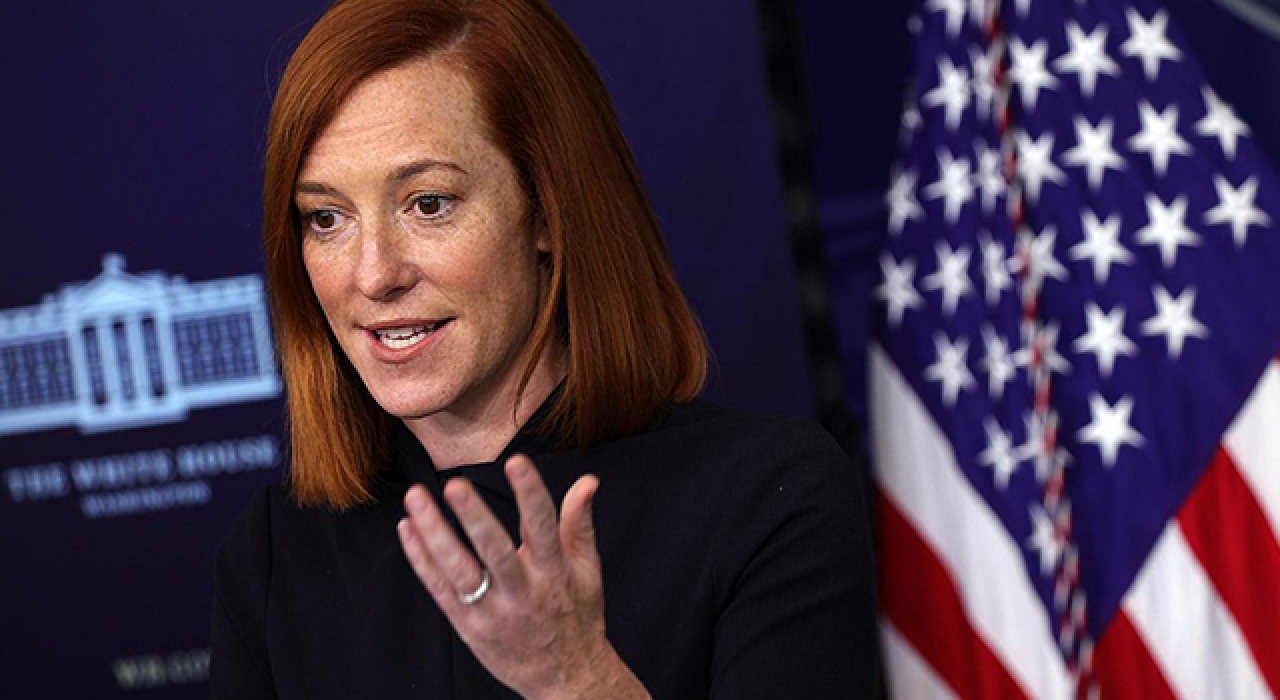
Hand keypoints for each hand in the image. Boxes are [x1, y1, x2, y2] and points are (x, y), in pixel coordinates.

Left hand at [396, 455, 649, 699]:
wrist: (567, 679)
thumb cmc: (577, 616)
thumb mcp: (588, 569)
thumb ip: (580, 522)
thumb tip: (589, 480)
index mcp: (554, 573)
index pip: (543, 527)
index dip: (531, 493)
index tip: (517, 461)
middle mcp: (523, 593)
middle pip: (494, 552)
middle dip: (474, 517)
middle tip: (454, 484)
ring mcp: (492, 612)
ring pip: (458, 571)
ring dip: (434, 534)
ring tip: (415, 499)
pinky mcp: (469, 627)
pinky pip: (439, 590)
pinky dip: (421, 559)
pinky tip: (408, 529)